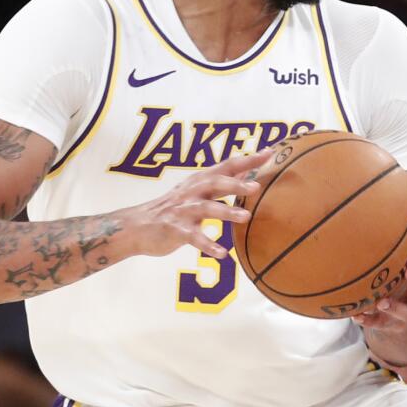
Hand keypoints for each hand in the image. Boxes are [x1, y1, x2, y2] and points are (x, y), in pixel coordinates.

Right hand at [118, 148, 272, 258]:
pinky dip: (208, 245)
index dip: (248, 159)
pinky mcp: (175, 230)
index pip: (227, 165)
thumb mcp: (195, 192)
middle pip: (215, 182)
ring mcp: (183, 210)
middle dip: (236, 182)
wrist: (136, 226)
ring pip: (206, 208)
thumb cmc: (173, 209)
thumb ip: (219, 184)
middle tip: (256, 185)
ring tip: (245, 217)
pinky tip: (222, 254)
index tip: (270, 153)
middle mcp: (192, 192)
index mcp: (200, 181)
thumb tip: (248, 174)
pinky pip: (194, 237)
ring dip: (226, 211)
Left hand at [352, 233, 406, 334]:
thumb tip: (377, 203)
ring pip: (406, 311)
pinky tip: (355, 316)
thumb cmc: (403, 283)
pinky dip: (369, 321)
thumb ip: (396, 245)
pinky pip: (381, 324)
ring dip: (395, 306)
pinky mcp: (393, 325)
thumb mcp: (404, 265)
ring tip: (381, 301)